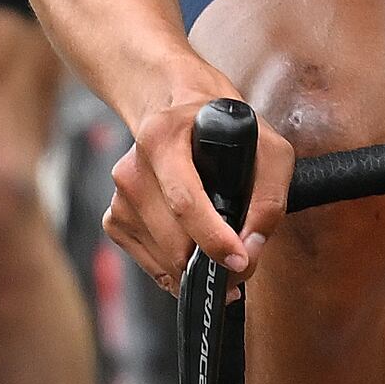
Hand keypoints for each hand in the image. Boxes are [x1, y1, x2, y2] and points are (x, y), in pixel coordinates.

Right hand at [108, 75, 292, 289]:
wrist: (178, 115)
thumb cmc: (223, 133)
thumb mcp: (266, 149)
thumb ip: (269, 197)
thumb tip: (251, 247)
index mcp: (163, 139)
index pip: (185, 201)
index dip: (214, 238)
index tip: (238, 261)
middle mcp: (133, 167)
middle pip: (173, 240)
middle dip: (211, 262)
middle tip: (238, 265)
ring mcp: (120, 195)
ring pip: (162, 258)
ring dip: (193, 268)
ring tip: (216, 253)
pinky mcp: (114, 218)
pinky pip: (147, 262)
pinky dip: (172, 268)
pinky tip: (189, 247)